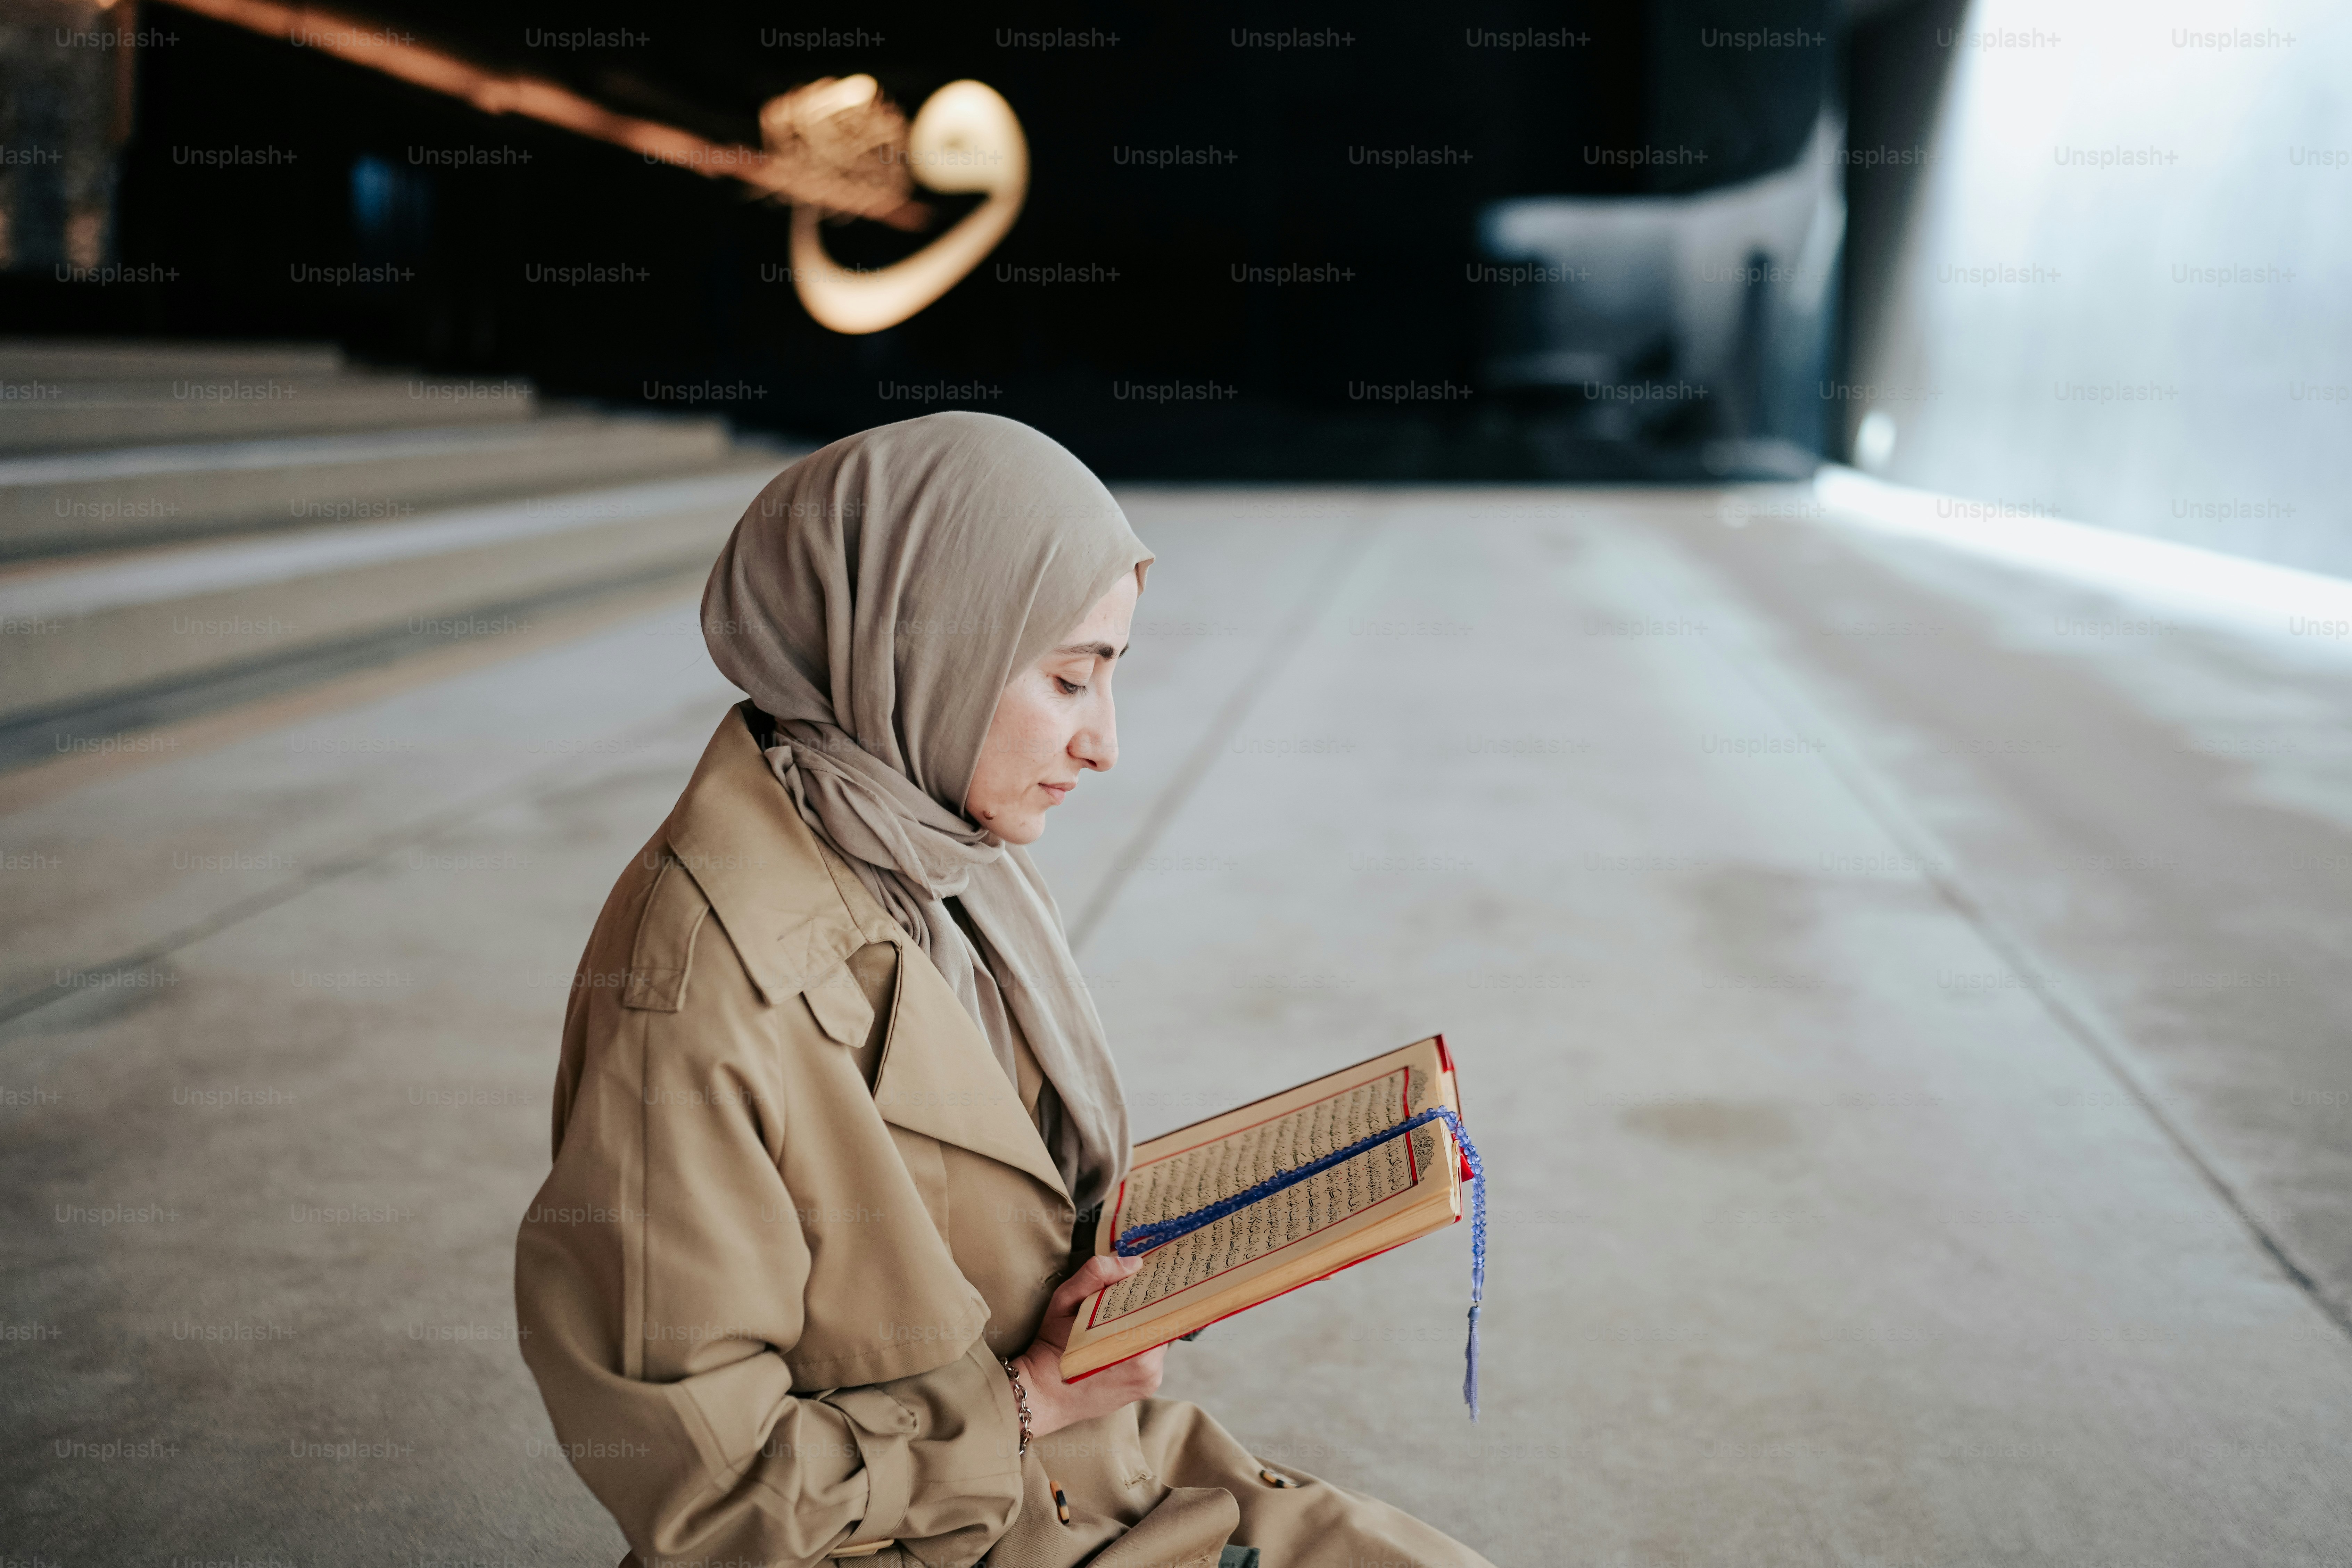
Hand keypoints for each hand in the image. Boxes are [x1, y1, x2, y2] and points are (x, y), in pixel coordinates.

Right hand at [1010, 1254, 1165, 1438]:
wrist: (1042, 1395)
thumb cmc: (1051, 1347)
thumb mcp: (1065, 1300)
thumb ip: (1096, 1275)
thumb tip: (1133, 1264)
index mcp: (1135, 1346)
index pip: (1162, 1308)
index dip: (1153, 1292)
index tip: (1144, 1280)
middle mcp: (1149, 1368)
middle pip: (1161, 1323)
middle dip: (1147, 1309)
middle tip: (1128, 1296)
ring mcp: (1149, 1382)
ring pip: (1157, 1340)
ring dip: (1144, 1328)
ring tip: (1119, 1321)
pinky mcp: (1145, 1390)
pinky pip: (1151, 1358)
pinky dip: (1139, 1347)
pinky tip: (1117, 1342)